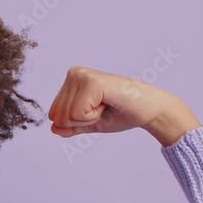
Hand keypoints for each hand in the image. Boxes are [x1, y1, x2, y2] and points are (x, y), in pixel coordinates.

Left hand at [47, 65, 200, 145]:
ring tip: (106, 105)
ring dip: (89, 118)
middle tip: (103, 109)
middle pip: (57, 116)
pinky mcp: (91, 82)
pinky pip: (77, 114)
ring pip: (66, 117)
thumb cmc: (122, 112)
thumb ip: (70, 126)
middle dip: (81, 121)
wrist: (149, 109)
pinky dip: (94, 116)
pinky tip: (108, 104)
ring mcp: (81, 75)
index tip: (97, 111)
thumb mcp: (90, 122)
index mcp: (71, 80)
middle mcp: (74, 73)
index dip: (76, 123)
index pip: (53, 115)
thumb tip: (53, 128)